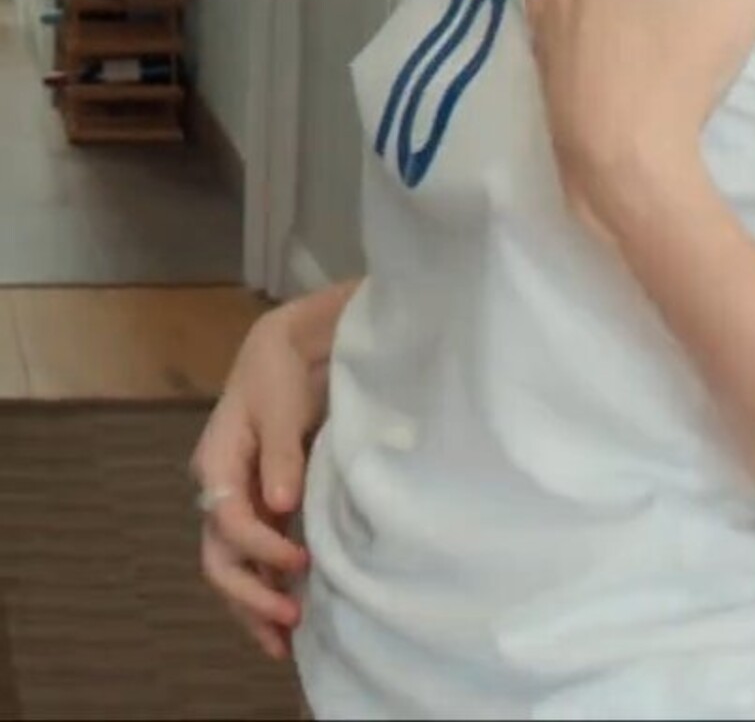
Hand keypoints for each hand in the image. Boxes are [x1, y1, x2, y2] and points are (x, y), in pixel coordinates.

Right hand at [191, 305, 326, 660]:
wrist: (288, 348)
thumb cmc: (279, 371)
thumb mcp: (279, 406)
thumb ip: (280, 455)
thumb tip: (281, 507)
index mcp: (215, 465)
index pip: (230, 523)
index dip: (263, 550)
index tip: (301, 564)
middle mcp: (219, 489)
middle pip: (220, 558)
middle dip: (249, 598)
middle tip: (288, 628)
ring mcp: (239, 499)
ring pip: (234, 565)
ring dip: (255, 604)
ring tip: (284, 643)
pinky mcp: (263, 503)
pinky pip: (257, 554)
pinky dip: (268, 584)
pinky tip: (290, 610)